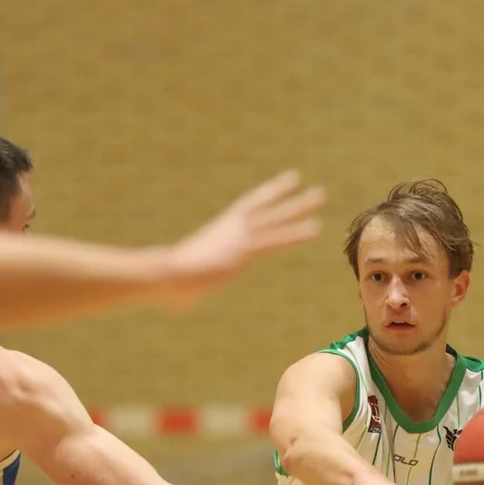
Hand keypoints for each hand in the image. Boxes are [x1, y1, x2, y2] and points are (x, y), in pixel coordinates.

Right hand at [161, 170, 324, 308]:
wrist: (163, 275)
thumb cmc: (166, 281)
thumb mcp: (181, 281)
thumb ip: (188, 286)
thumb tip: (175, 299)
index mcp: (219, 232)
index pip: (247, 209)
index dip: (265, 197)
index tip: (282, 186)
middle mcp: (231, 230)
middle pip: (265, 209)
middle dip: (288, 199)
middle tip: (310, 189)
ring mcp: (237, 238)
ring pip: (273, 218)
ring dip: (298, 207)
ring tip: (320, 195)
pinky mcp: (242, 252)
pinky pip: (274, 240)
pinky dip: (294, 234)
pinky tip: (314, 229)